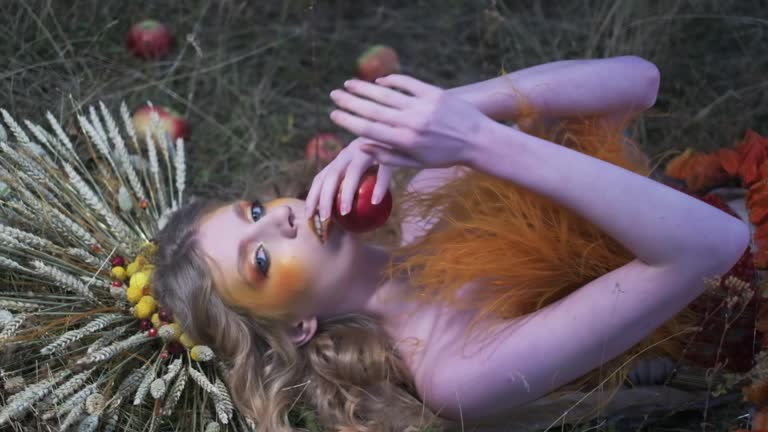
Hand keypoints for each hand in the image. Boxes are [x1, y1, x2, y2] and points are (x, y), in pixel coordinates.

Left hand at [304, 137, 393, 220]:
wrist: (396, 130)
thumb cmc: (379, 158)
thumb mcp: (361, 170)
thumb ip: (352, 187)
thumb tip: (345, 218)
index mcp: (340, 159)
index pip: (320, 179)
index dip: (312, 197)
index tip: (308, 216)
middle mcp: (350, 153)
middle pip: (332, 175)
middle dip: (325, 197)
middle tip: (324, 218)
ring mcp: (368, 150)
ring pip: (354, 171)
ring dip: (347, 192)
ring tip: (345, 212)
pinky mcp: (387, 151)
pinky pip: (382, 171)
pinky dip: (379, 186)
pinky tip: (376, 201)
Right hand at [328, 75, 490, 168]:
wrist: (478, 141)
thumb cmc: (445, 156)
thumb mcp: (416, 163)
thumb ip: (388, 156)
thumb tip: (362, 146)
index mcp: (405, 142)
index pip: (369, 129)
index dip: (348, 121)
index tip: (333, 114)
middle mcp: (411, 122)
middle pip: (373, 110)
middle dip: (350, 101)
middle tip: (334, 94)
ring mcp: (423, 105)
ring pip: (387, 94)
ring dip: (365, 88)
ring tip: (349, 84)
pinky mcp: (434, 93)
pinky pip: (408, 83)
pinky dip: (392, 81)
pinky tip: (379, 81)